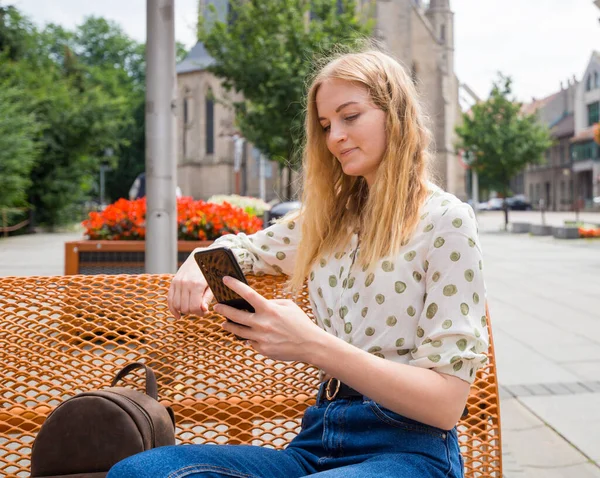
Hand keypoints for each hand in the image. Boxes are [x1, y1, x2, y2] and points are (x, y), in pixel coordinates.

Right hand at [168, 251, 213, 318]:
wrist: (200, 256)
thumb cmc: (210, 271)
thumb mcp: (212, 284)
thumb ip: (207, 297)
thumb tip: (203, 310)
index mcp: (196, 284)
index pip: (194, 307)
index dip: (200, 313)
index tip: (205, 311)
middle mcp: (185, 283)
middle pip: (185, 308)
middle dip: (193, 312)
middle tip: (200, 309)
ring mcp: (177, 283)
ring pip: (176, 305)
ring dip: (184, 310)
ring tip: (192, 308)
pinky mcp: (173, 282)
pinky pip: (169, 299)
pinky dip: (172, 309)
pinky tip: (178, 315)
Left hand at [213, 276, 327, 361]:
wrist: (310, 344)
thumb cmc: (300, 322)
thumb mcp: (288, 306)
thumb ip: (272, 303)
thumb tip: (257, 305)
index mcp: (269, 309)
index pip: (248, 294)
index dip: (235, 285)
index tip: (225, 279)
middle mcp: (263, 323)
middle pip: (235, 315)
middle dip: (224, 309)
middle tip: (217, 306)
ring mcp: (261, 338)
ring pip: (238, 331)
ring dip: (229, 326)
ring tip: (224, 323)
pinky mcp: (263, 349)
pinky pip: (251, 342)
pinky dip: (249, 338)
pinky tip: (249, 335)